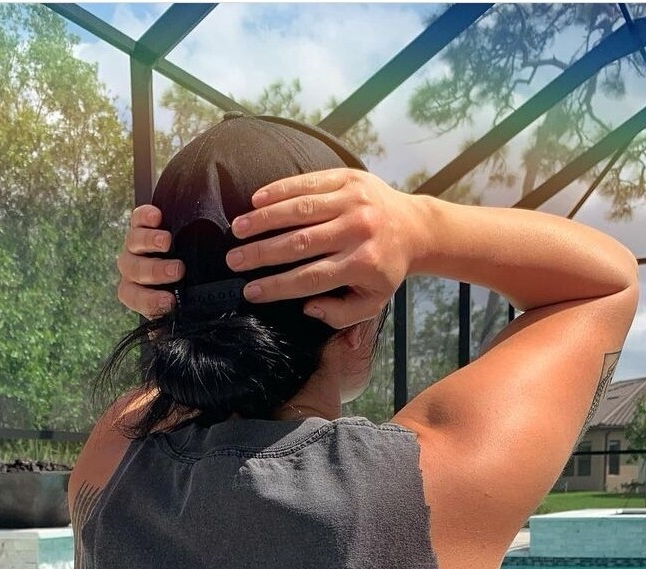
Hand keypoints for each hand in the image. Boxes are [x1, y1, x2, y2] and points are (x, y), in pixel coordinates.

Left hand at [115, 204, 182, 318]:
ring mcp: (134, 245)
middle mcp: (132, 269)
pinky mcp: (140, 223)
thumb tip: (167, 339)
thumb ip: (173, 320)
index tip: (171, 302)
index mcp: (137, 291)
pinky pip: (137, 218)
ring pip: (134, 243)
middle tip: (178, 270)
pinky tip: (158, 217)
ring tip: (167, 241)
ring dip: (150, 242)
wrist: (185, 255)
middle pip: (135, 271)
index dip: (150, 301)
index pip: (135, 298)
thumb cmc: (180, 288)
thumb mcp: (179, 305)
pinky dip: (146, 217)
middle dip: (155, 271)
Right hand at [225, 168, 419, 326]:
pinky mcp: (349, 178)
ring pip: (300, 210)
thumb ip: (340, 314)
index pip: (310, 278)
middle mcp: (357, 231)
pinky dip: (280, 190)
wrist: (413, 227)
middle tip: (233, 260)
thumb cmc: (384, 269)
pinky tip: (256, 200)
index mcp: (362, 264)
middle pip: (299, 243)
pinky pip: (308, 182)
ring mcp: (353, 200)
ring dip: (264, 219)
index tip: (250, 291)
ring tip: (238, 229)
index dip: (277, 286)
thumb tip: (307, 307)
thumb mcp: (371, 302)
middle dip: (262, 253)